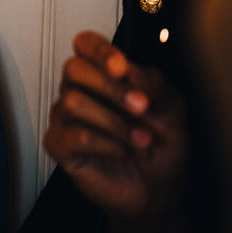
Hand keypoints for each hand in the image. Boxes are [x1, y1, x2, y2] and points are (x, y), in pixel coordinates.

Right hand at [44, 31, 188, 227]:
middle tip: (141, 106)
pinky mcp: (60, 144)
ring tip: (141, 139)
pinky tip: (126, 152)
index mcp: (104, 74)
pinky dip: (107, 144)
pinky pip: (75, 135)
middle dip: (110, 87)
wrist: (160, 188)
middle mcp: (80, 90)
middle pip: (74, 68)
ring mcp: (66, 117)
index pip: (86, 44)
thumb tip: (128, 71)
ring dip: (115, 122)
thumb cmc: (162, 145)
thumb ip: (152, 83)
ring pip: (73, 101)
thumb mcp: (171, 107)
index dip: (99, 50)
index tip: (121, 67)